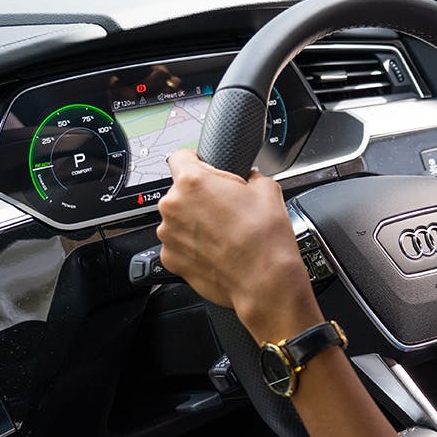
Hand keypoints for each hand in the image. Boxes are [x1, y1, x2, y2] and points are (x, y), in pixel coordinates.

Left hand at [156, 150, 321, 342]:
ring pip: (179, 219)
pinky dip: (193, 246)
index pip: (179, 156)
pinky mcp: (170, 260)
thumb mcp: (267, 189)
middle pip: (181, 191)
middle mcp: (173, 207)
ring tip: (224, 233)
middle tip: (226, 208)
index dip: (196, 162)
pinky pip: (179, 244)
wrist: (264, 280)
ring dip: (195, 222)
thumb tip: (249, 178)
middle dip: (200, 197)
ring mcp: (169, 235)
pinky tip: (216, 250)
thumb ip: (249, 176)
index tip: (204, 169)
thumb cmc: (265, 239)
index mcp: (193, 182)